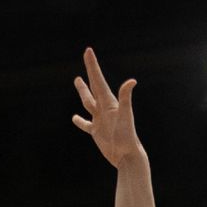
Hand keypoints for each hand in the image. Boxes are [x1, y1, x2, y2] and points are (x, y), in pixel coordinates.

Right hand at [73, 47, 140, 168]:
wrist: (128, 156)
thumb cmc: (128, 137)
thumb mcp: (126, 116)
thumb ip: (126, 98)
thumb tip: (131, 81)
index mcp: (110, 102)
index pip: (98, 80)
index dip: (92, 66)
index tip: (88, 51)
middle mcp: (105, 108)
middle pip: (94, 86)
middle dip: (90, 71)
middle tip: (87, 56)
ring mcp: (100, 120)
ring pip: (88, 102)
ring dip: (83, 91)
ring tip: (78, 80)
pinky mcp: (97, 132)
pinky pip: (86, 124)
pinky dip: (80, 121)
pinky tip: (74, 118)